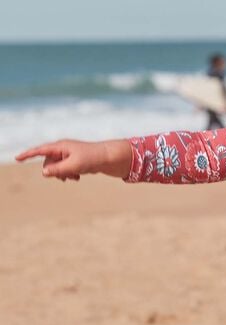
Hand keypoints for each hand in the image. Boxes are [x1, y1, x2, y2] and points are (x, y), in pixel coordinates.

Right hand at [15, 139, 131, 179]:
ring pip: (57, 168)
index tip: (17, 159)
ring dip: (62, 175)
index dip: (28, 155)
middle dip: (54, 172)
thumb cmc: (92, 159)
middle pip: (49, 163)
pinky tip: (77, 178)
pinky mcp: (74, 161)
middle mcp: (63, 149)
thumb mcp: (74, 166)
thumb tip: (44, 173)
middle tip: (66, 177)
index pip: (40, 150)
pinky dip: (68, 175)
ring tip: (74, 178)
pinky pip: (64, 170)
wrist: (110, 158)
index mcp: (61, 146)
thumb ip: (58, 170)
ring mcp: (68, 155)